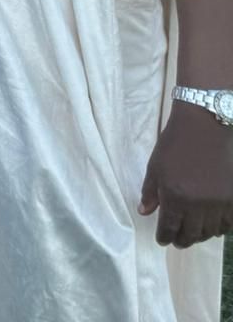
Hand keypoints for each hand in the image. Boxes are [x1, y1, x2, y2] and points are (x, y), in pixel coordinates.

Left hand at [139, 101, 232, 246]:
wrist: (205, 127)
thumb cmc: (174, 145)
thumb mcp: (155, 167)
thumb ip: (150, 193)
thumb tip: (145, 213)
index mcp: (175, 197)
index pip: (170, 228)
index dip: (165, 237)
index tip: (163, 240)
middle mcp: (198, 205)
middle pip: (191, 234)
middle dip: (182, 240)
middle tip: (178, 241)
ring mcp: (219, 203)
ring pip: (211, 232)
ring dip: (201, 235)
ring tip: (194, 234)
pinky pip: (228, 224)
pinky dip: (220, 228)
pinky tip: (213, 226)